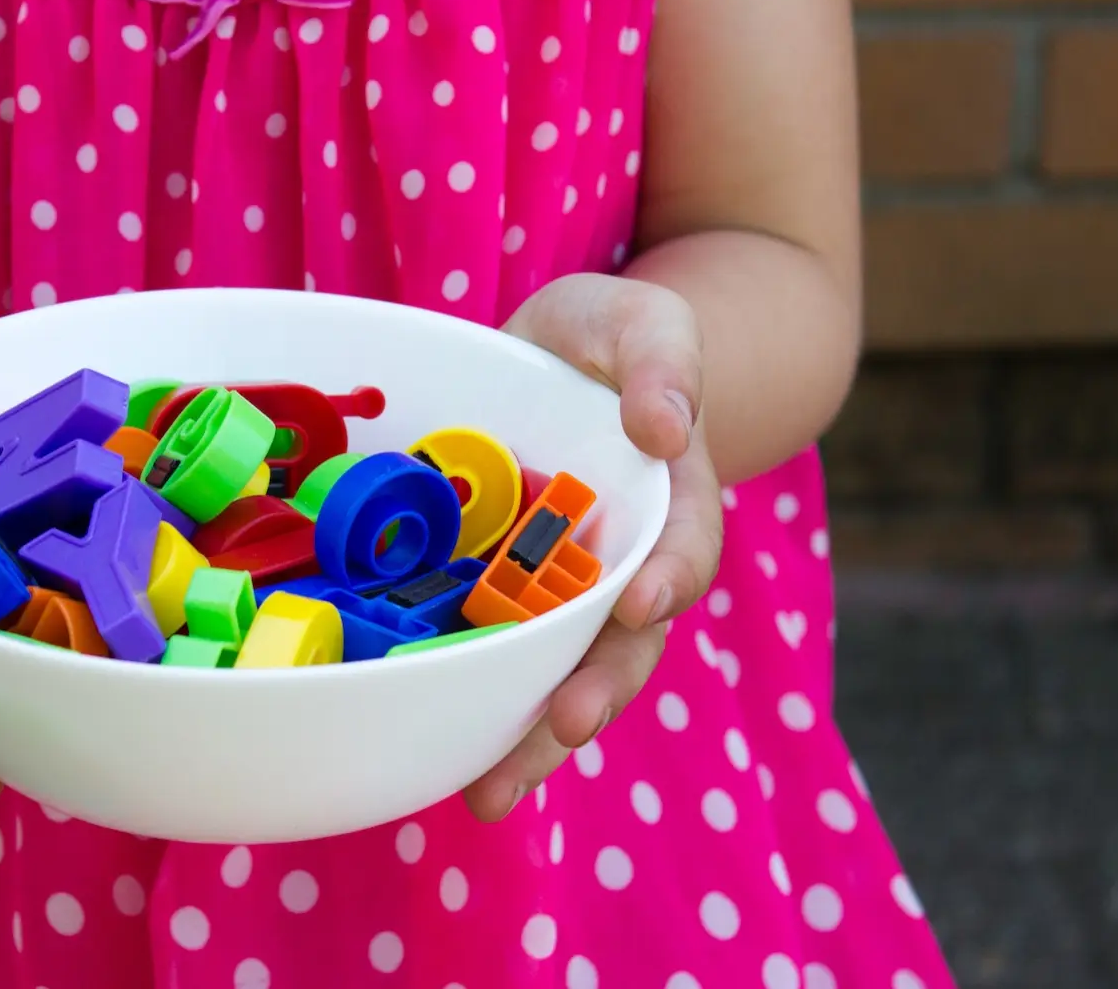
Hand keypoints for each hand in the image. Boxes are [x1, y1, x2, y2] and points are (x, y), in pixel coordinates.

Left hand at [463, 273, 724, 821]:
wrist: (558, 355)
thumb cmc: (608, 337)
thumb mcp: (643, 322)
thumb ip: (664, 362)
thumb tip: (663, 427)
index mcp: (669, 503)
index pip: (682, 550)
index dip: (666, 580)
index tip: (641, 603)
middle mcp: (622, 564)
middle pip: (623, 644)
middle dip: (597, 692)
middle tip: (564, 729)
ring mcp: (560, 590)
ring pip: (557, 673)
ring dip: (530, 739)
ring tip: (490, 795)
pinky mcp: (499, 595)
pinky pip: (492, 657)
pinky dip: (471, 709)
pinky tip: (435, 757)